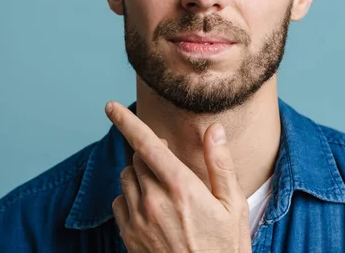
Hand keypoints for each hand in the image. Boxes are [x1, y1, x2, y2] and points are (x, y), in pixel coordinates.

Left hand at [105, 101, 250, 252]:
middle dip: (150, 156)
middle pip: (137, 159)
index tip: (110, 106)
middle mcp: (153, 199)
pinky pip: (119, 202)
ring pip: (126, 178)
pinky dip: (130, 198)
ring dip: (139, 176)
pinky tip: (149, 209)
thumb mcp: (233, 207)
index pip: (146, 144)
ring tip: (162, 190)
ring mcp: (137, 218)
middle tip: (169, 168)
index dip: (126, 121)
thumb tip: (213, 129)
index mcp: (180, 187)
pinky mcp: (128, 234)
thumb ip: (220, 164)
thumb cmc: (225, 249)